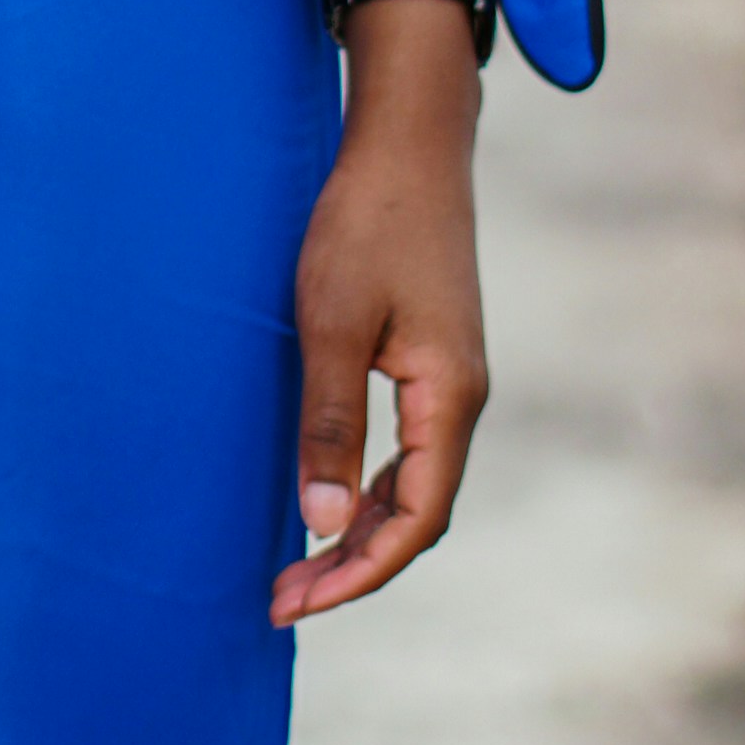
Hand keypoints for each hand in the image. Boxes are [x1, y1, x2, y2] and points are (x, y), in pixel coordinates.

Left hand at [269, 0, 487, 627]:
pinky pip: (411, 450)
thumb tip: (322, 526)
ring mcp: (453, 380)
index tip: (295, 601)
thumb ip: (330, 426)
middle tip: (281, 599)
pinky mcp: (434, 360)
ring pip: (417, 485)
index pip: (416, 519)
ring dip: (363, 532)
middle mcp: (463, 398)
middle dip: (355, 565)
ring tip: (298, 567)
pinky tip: (329, 498)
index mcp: (450, 397)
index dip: (359, 572)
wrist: (409, 143)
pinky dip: (372, 489)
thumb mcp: (333, 324)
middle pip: (420, 514)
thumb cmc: (365, 224)